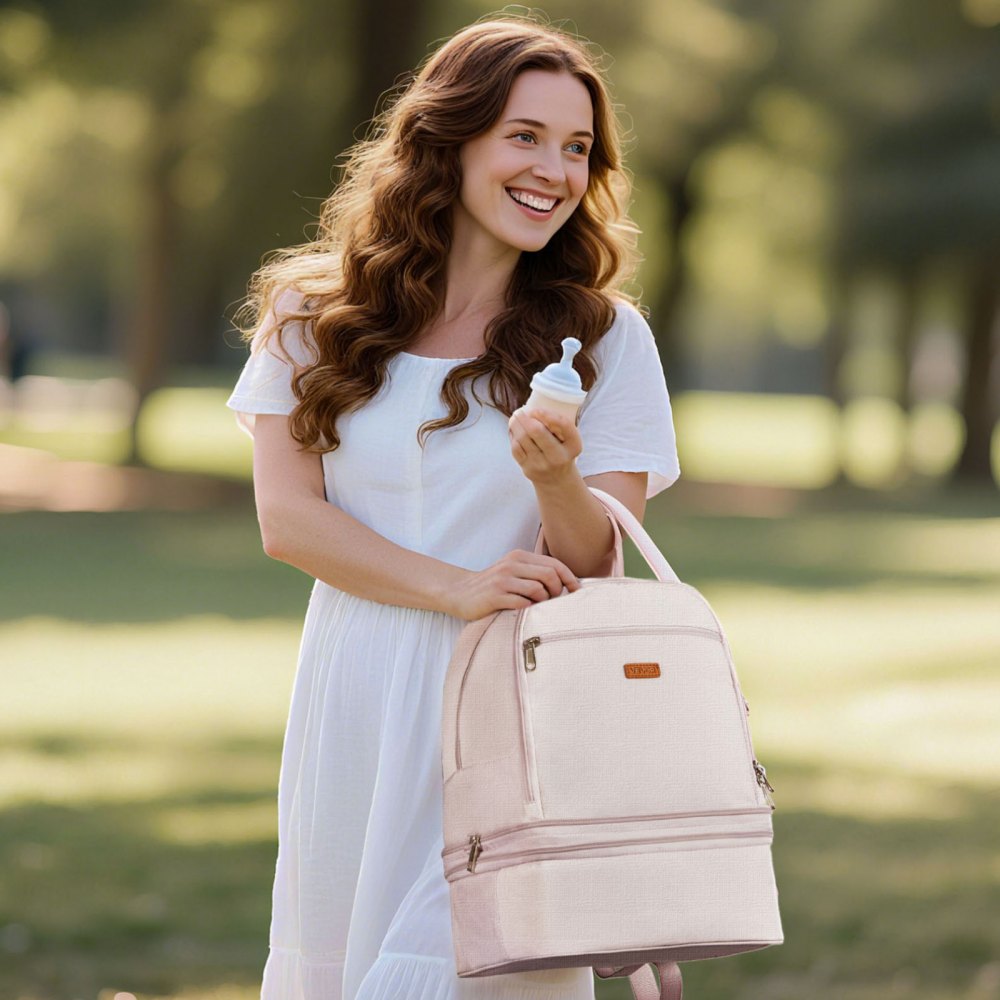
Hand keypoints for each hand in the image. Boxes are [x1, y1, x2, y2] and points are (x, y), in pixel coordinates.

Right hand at [444, 549, 580, 620]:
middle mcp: (511, 565)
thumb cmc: (493, 586)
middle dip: (558, 591)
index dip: (569, 578)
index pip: (554, 564)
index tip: (576, 591)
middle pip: (550, 575)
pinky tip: (525, 613)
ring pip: (538, 589)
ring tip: (537, 607)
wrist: (460, 593)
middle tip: (553, 602)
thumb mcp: (513, 571)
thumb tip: (567, 585)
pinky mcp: (495, 596)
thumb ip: (535, 573)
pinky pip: (523, 603)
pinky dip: (530, 610)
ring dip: (544, 602)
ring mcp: (502, 580)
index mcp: (519, 556)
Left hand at [508, 407, 581, 484]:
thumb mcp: (568, 437)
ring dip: (515, 424)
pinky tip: (514, 430)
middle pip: (536, 430)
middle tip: (520, 411)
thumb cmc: (561, 450)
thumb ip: (556, 423)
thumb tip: (530, 413)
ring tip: (515, 418)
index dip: (547, 414)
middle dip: (524, 417)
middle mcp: (559, 457)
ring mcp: (542, 465)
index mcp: (573, 445)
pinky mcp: (529, 470)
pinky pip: (516, 448)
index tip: (536, 409)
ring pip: (522, 438)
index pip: (563, 424)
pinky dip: (513, 436)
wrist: (557, 479)